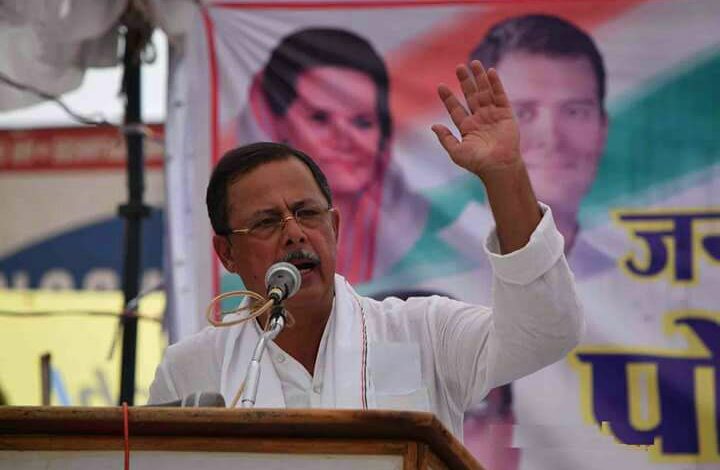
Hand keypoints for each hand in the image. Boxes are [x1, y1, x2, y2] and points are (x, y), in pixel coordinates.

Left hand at [432, 60, 520, 181]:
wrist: (498, 166)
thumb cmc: (477, 163)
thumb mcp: (456, 152)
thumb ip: (445, 138)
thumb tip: (433, 126)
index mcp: (467, 127)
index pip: (455, 108)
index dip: (448, 98)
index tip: (440, 86)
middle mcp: (479, 118)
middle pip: (470, 95)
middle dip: (465, 81)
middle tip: (459, 67)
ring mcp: (492, 115)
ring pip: (485, 92)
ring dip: (479, 78)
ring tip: (474, 63)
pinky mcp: (505, 114)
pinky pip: (500, 95)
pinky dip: (495, 84)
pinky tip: (490, 72)